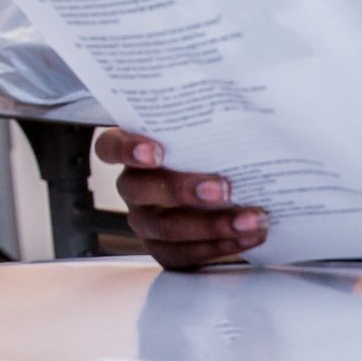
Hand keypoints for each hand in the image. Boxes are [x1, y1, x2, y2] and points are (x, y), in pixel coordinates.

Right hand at [93, 128, 266, 268]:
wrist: (224, 194)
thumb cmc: (211, 155)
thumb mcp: (204, 136)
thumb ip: (210, 126)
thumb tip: (247, 106)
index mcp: (132, 152)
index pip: (109, 147)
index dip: (126, 150)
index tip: (155, 151)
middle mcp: (132, 188)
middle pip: (141, 190)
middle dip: (183, 190)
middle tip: (223, 187)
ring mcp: (145, 222)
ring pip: (166, 228)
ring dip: (213, 225)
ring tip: (251, 218)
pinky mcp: (164, 251)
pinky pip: (186, 254)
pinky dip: (221, 246)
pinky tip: (249, 236)